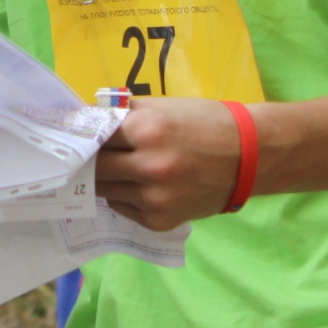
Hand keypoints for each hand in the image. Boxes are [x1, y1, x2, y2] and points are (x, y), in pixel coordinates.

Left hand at [94, 98, 257, 231]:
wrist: (249, 157)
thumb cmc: (205, 123)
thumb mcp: (164, 107)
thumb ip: (124, 114)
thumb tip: (88, 120)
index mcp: (148, 131)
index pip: (95, 135)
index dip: (87, 135)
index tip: (77, 136)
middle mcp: (149, 167)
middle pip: (95, 167)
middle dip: (89, 160)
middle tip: (86, 155)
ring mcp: (154, 198)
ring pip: (105, 191)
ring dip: (105, 180)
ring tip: (112, 169)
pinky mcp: (159, 220)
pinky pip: (123, 208)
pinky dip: (123, 196)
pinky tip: (135, 184)